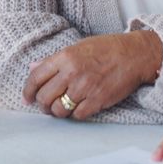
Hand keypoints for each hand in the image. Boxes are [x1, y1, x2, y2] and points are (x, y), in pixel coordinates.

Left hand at [22, 31, 161, 119]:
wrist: (135, 55)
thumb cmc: (107, 49)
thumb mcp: (78, 47)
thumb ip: (54, 60)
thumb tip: (33, 68)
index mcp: (65, 57)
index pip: (36, 77)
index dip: (28, 91)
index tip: (27, 98)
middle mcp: (72, 73)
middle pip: (45, 97)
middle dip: (42, 104)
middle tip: (46, 105)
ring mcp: (85, 88)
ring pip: (58, 110)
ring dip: (57, 112)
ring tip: (62, 108)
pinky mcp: (97, 101)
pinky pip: (77, 116)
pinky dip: (75, 115)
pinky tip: (79, 108)